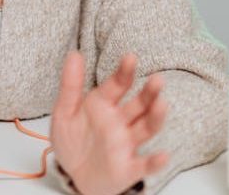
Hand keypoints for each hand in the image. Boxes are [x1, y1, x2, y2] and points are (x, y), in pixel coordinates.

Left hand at [50, 52, 168, 194]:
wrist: (73, 175)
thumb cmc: (73, 140)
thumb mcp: (65, 111)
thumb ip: (70, 84)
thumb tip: (74, 54)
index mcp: (104, 104)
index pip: (117, 85)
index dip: (124, 72)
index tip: (130, 57)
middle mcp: (119, 122)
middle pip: (139, 105)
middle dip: (149, 93)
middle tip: (158, 80)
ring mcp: (126, 144)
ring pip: (146, 128)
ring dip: (155, 117)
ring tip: (162, 105)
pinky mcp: (128, 167)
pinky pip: (144, 165)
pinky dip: (154, 162)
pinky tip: (163, 156)